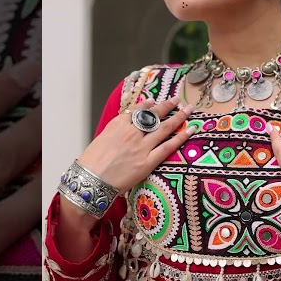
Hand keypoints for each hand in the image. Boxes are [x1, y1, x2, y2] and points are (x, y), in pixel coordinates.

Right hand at [74, 97, 193, 195]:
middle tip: (178, 99)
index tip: (156, 101)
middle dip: (168, 105)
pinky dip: (181, 137)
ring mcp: (141, 146)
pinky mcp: (148, 162)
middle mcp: (132, 132)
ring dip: (179, 116)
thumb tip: (128, 120)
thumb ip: (117, 128)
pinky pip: (168, 147)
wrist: (90, 180)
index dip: (149, 104)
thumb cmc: (92, 162)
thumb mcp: (102, 137)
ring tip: (189, 109)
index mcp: (118, 124)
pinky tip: (190, 129)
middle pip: (154, 114)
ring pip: (164, 127)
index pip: (138, 109)